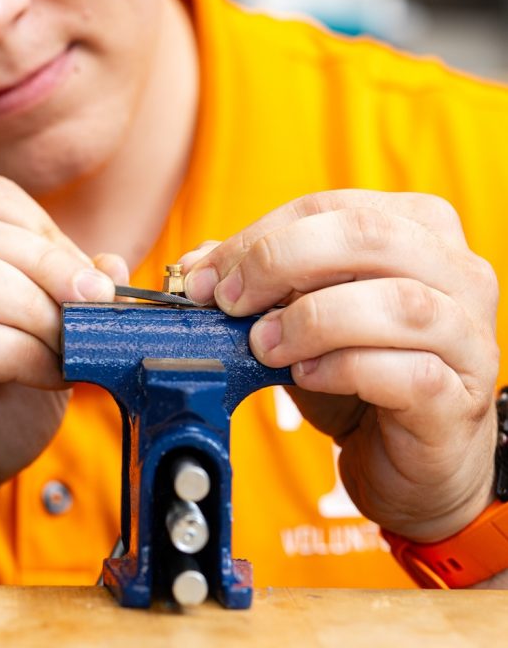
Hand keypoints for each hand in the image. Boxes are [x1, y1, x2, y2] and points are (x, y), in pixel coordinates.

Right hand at [0, 176, 126, 580]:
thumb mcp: (43, 342)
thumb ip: (69, 297)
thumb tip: (112, 263)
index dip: (51, 238)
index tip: (95, 284)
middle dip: (52, 272)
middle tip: (96, 310)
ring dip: (34, 312)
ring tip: (66, 350)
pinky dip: (17, 352)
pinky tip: (42, 374)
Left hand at [181, 190, 499, 541]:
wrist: (413, 461)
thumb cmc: (363, 374)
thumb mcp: (304, 314)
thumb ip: (260, 281)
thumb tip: (198, 266)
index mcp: (420, 228)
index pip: (329, 206)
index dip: (258, 236)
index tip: (207, 277)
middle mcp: (457, 271)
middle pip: (366, 234)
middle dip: (280, 260)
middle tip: (230, 302)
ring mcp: (468, 333)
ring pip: (396, 302)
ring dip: (310, 319)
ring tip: (263, 345)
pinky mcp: (459, 395)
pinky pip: (405, 371)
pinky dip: (343, 368)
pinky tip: (307, 377)